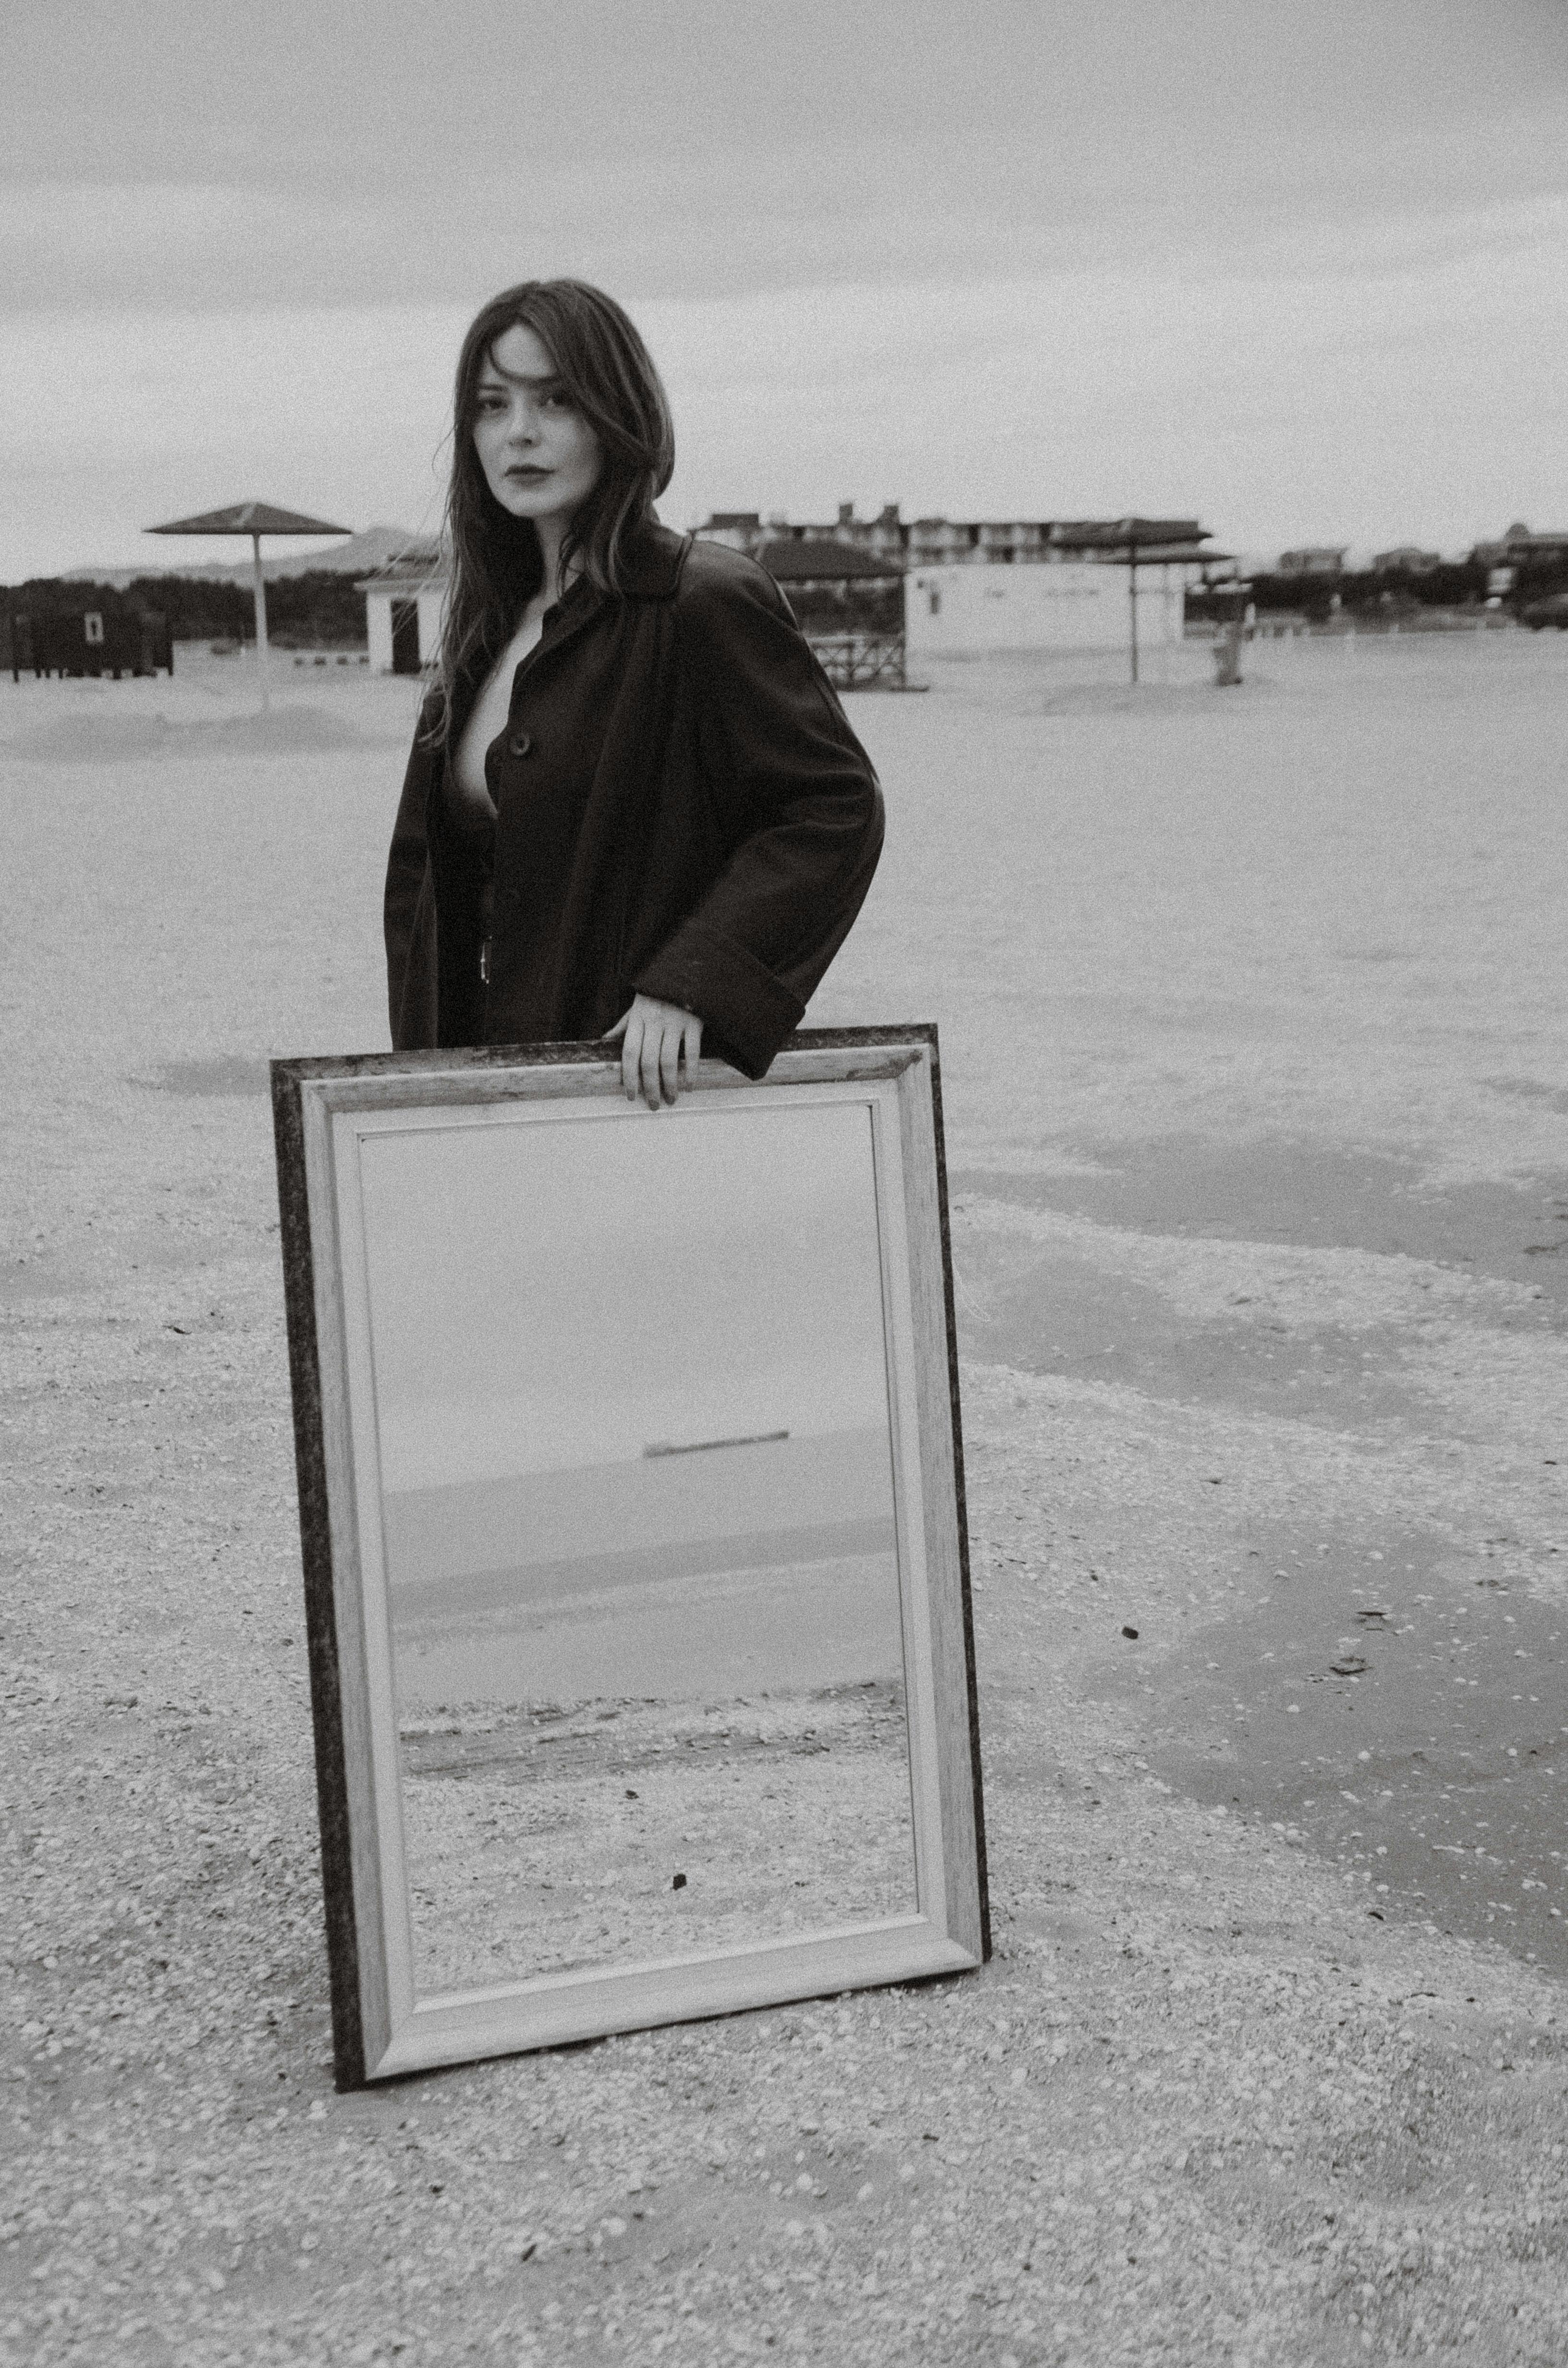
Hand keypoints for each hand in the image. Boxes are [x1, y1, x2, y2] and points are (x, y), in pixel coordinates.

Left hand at [603, 993, 703, 1109]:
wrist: (685, 971)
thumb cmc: (658, 993)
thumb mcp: (637, 1006)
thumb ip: (623, 1025)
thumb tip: (605, 1040)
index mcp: (638, 1019)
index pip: (629, 1053)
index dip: (629, 1077)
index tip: (631, 1095)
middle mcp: (654, 1021)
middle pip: (648, 1062)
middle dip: (650, 1088)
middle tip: (653, 1104)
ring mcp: (674, 1022)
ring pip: (669, 1061)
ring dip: (670, 1085)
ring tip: (671, 1099)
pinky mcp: (694, 1023)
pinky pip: (692, 1052)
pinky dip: (691, 1072)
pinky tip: (690, 1085)